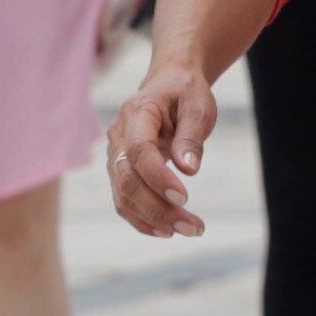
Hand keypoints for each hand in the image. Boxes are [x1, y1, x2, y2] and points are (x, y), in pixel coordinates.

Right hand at [105, 62, 217, 236]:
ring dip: (154, 219)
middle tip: (194, 227)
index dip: (158, 178)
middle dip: (158, 208)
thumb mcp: (198, 105)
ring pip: (124, 196)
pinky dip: (143, 219)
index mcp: (137, 114)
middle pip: (127, 181)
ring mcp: (116, 156)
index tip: (185, 197)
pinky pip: (124, 201)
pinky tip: (167, 230)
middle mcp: (118, 137)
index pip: (139, 152)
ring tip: (191, 230)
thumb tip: (189, 169)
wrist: (169, 84)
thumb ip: (191, 135)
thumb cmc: (185, 93)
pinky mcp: (121, 172)